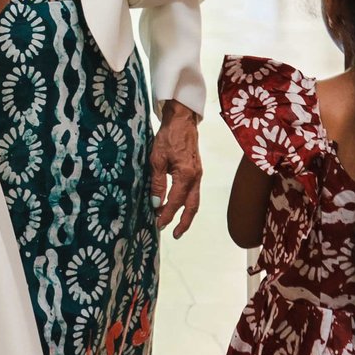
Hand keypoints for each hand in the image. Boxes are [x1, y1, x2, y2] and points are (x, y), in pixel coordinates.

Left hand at [149, 105, 204, 234]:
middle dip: (184, 222)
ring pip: (195, 200)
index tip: (158, 224)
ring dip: (186, 214)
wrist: (181, 120)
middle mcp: (196, 177)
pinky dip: (187, 202)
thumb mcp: (157, 160)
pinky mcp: (196, 171)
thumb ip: (157, 183)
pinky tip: (178, 206)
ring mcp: (198, 174)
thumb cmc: (168, 137)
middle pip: (192, 206)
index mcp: (186, 175)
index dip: (167, 214)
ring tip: (176, 225)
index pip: (176, 201)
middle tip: (174, 233)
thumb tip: (156, 204)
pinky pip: (193, 192)